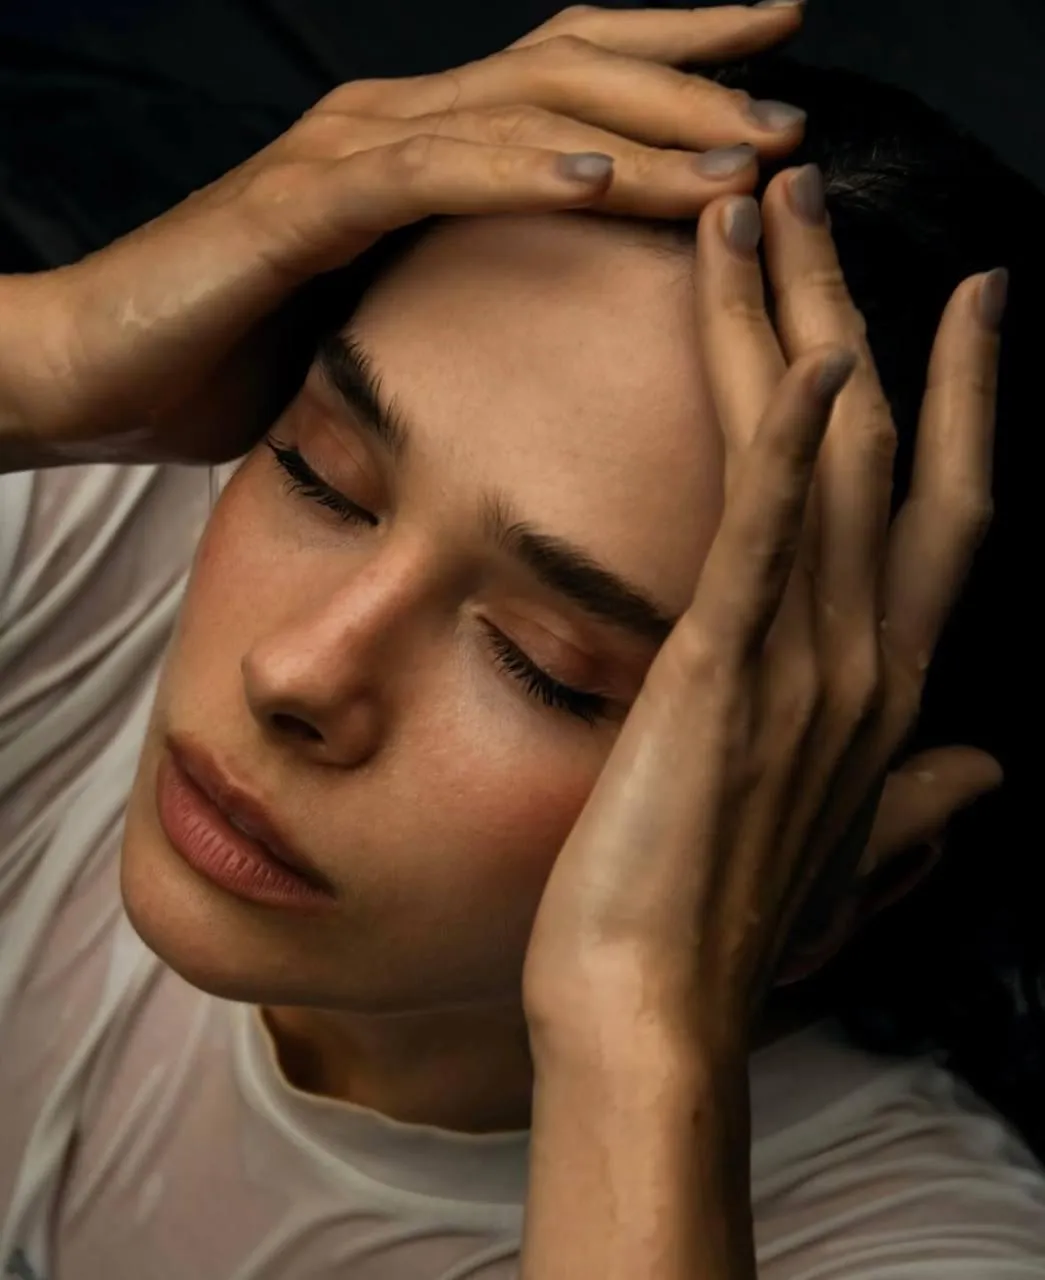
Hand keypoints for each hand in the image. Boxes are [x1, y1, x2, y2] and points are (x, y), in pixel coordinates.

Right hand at [0, 3, 806, 469]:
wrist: (89, 368)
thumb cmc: (230, 351)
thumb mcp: (374, 318)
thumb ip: (447, 297)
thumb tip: (531, 331)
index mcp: (419, 150)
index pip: (566, 83)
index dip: (674, 68)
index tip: (774, 77)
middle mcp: (391, 125)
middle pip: (569, 72)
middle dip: (692, 85)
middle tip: (794, 114)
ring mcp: (344, 156)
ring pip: (520, 114)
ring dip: (640, 130)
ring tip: (743, 153)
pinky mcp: (299, 208)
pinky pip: (426, 175)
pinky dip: (515, 171)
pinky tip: (597, 181)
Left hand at [520, 168, 1002, 1067]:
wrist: (653, 1011)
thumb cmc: (730, 924)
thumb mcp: (846, 847)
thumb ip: (923, 795)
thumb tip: (993, 769)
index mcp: (886, 686)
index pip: (948, 508)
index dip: (965, 396)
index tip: (968, 301)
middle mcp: (867, 658)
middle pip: (879, 441)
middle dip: (848, 302)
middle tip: (810, 190)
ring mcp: (805, 665)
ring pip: (821, 459)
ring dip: (795, 323)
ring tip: (760, 208)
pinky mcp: (721, 679)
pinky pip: (765, 541)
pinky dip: (784, 448)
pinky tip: (793, 360)